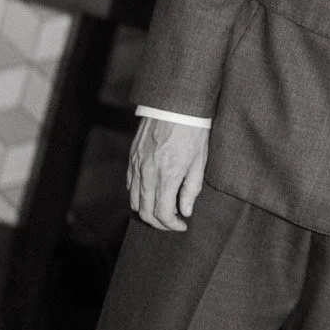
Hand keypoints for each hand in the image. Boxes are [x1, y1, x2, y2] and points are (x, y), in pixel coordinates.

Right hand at [128, 117, 208, 231]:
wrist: (176, 103)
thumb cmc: (193, 130)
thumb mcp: (199, 161)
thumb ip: (191, 189)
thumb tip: (184, 211)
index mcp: (168, 176)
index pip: (163, 213)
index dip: (172, 225)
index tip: (182, 225)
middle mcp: (148, 173)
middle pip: (145, 212)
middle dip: (159, 223)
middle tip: (173, 223)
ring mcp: (137, 165)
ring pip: (134, 200)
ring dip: (147, 211)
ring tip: (162, 211)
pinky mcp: (132, 157)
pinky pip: (130, 184)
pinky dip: (138, 195)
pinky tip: (151, 194)